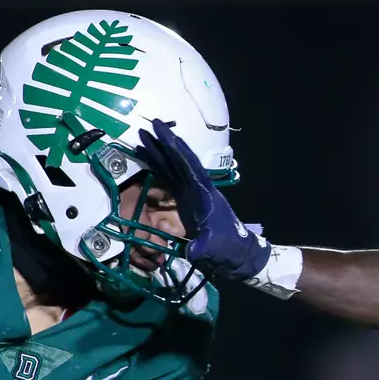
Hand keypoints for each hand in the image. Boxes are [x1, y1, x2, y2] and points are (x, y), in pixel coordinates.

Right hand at [136, 119, 270, 281]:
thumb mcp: (215, 247)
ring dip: (159, 154)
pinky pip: (169, 182)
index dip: (175, 147)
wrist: (236, 255)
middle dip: (165, 143)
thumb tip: (193, 251)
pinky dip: (158, 171)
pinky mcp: (186, 202)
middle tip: (150, 125)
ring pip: (173, 168)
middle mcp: (197, 188)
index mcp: (205, 192)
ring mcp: (191, 194)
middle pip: (179, 161)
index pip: (188, 164)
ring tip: (143, 139)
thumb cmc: (227, 248)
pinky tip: (148, 163)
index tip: (162, 130)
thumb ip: (204, 247)